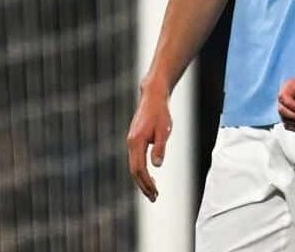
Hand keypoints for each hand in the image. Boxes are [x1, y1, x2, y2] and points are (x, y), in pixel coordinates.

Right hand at [126, 84, 172, 201]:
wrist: (153, 97)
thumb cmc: (161, 113)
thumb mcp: (164, 130)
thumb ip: (160, 147)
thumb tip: (157, 166)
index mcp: (136, 142)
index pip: (139, 168)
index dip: (146, 183)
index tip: (155, 193)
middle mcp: (130, 143)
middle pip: (134, 170)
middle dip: (143, 186)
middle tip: (154, 198)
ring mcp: (131, 142)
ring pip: (134, 166)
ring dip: (142, 180)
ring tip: (153, 192)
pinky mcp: (134, 140)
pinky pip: (135, 160)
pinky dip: (141, 171)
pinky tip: (149, 177)